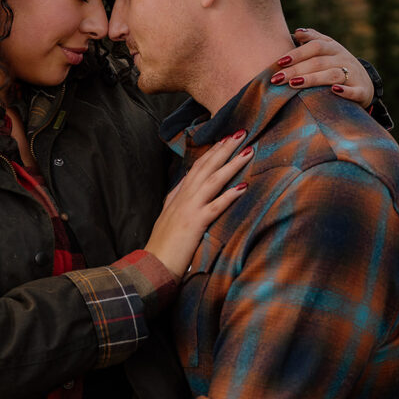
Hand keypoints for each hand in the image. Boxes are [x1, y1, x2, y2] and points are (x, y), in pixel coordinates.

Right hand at [145, 132, 251, 278]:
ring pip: (213, 180)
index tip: (224, 139)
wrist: (151, 265)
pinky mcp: (195, 223)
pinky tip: (244, 186)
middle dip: (223, 148)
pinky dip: (230, 194)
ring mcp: (189, 209)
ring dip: (231, 164)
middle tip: (240, 132)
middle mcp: (183, 198)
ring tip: (248, 150)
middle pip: (206, 167)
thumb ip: (175, 202)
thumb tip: (184, 189)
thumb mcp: (167, 218)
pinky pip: (216, 206)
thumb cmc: (162, 247)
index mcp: (177, 196)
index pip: (196, 168)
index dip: (211, 152)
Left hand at [270, 29, 373, 106]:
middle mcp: (344, 59)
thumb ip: (313, 39)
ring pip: (333, 75)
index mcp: (333, 48)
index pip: (315, 46)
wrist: (365, 84)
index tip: (280, 61)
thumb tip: (297, 31)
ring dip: (313, 79)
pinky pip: (355, 91)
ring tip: (294, 84)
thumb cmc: (338, 65)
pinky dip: (345, 91)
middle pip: (319, 62)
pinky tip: (334, 91)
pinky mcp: (361, 91)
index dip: (298, 53)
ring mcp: (353, 75)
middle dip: (296, 70)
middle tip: (277, 78)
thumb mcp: (329, 49)